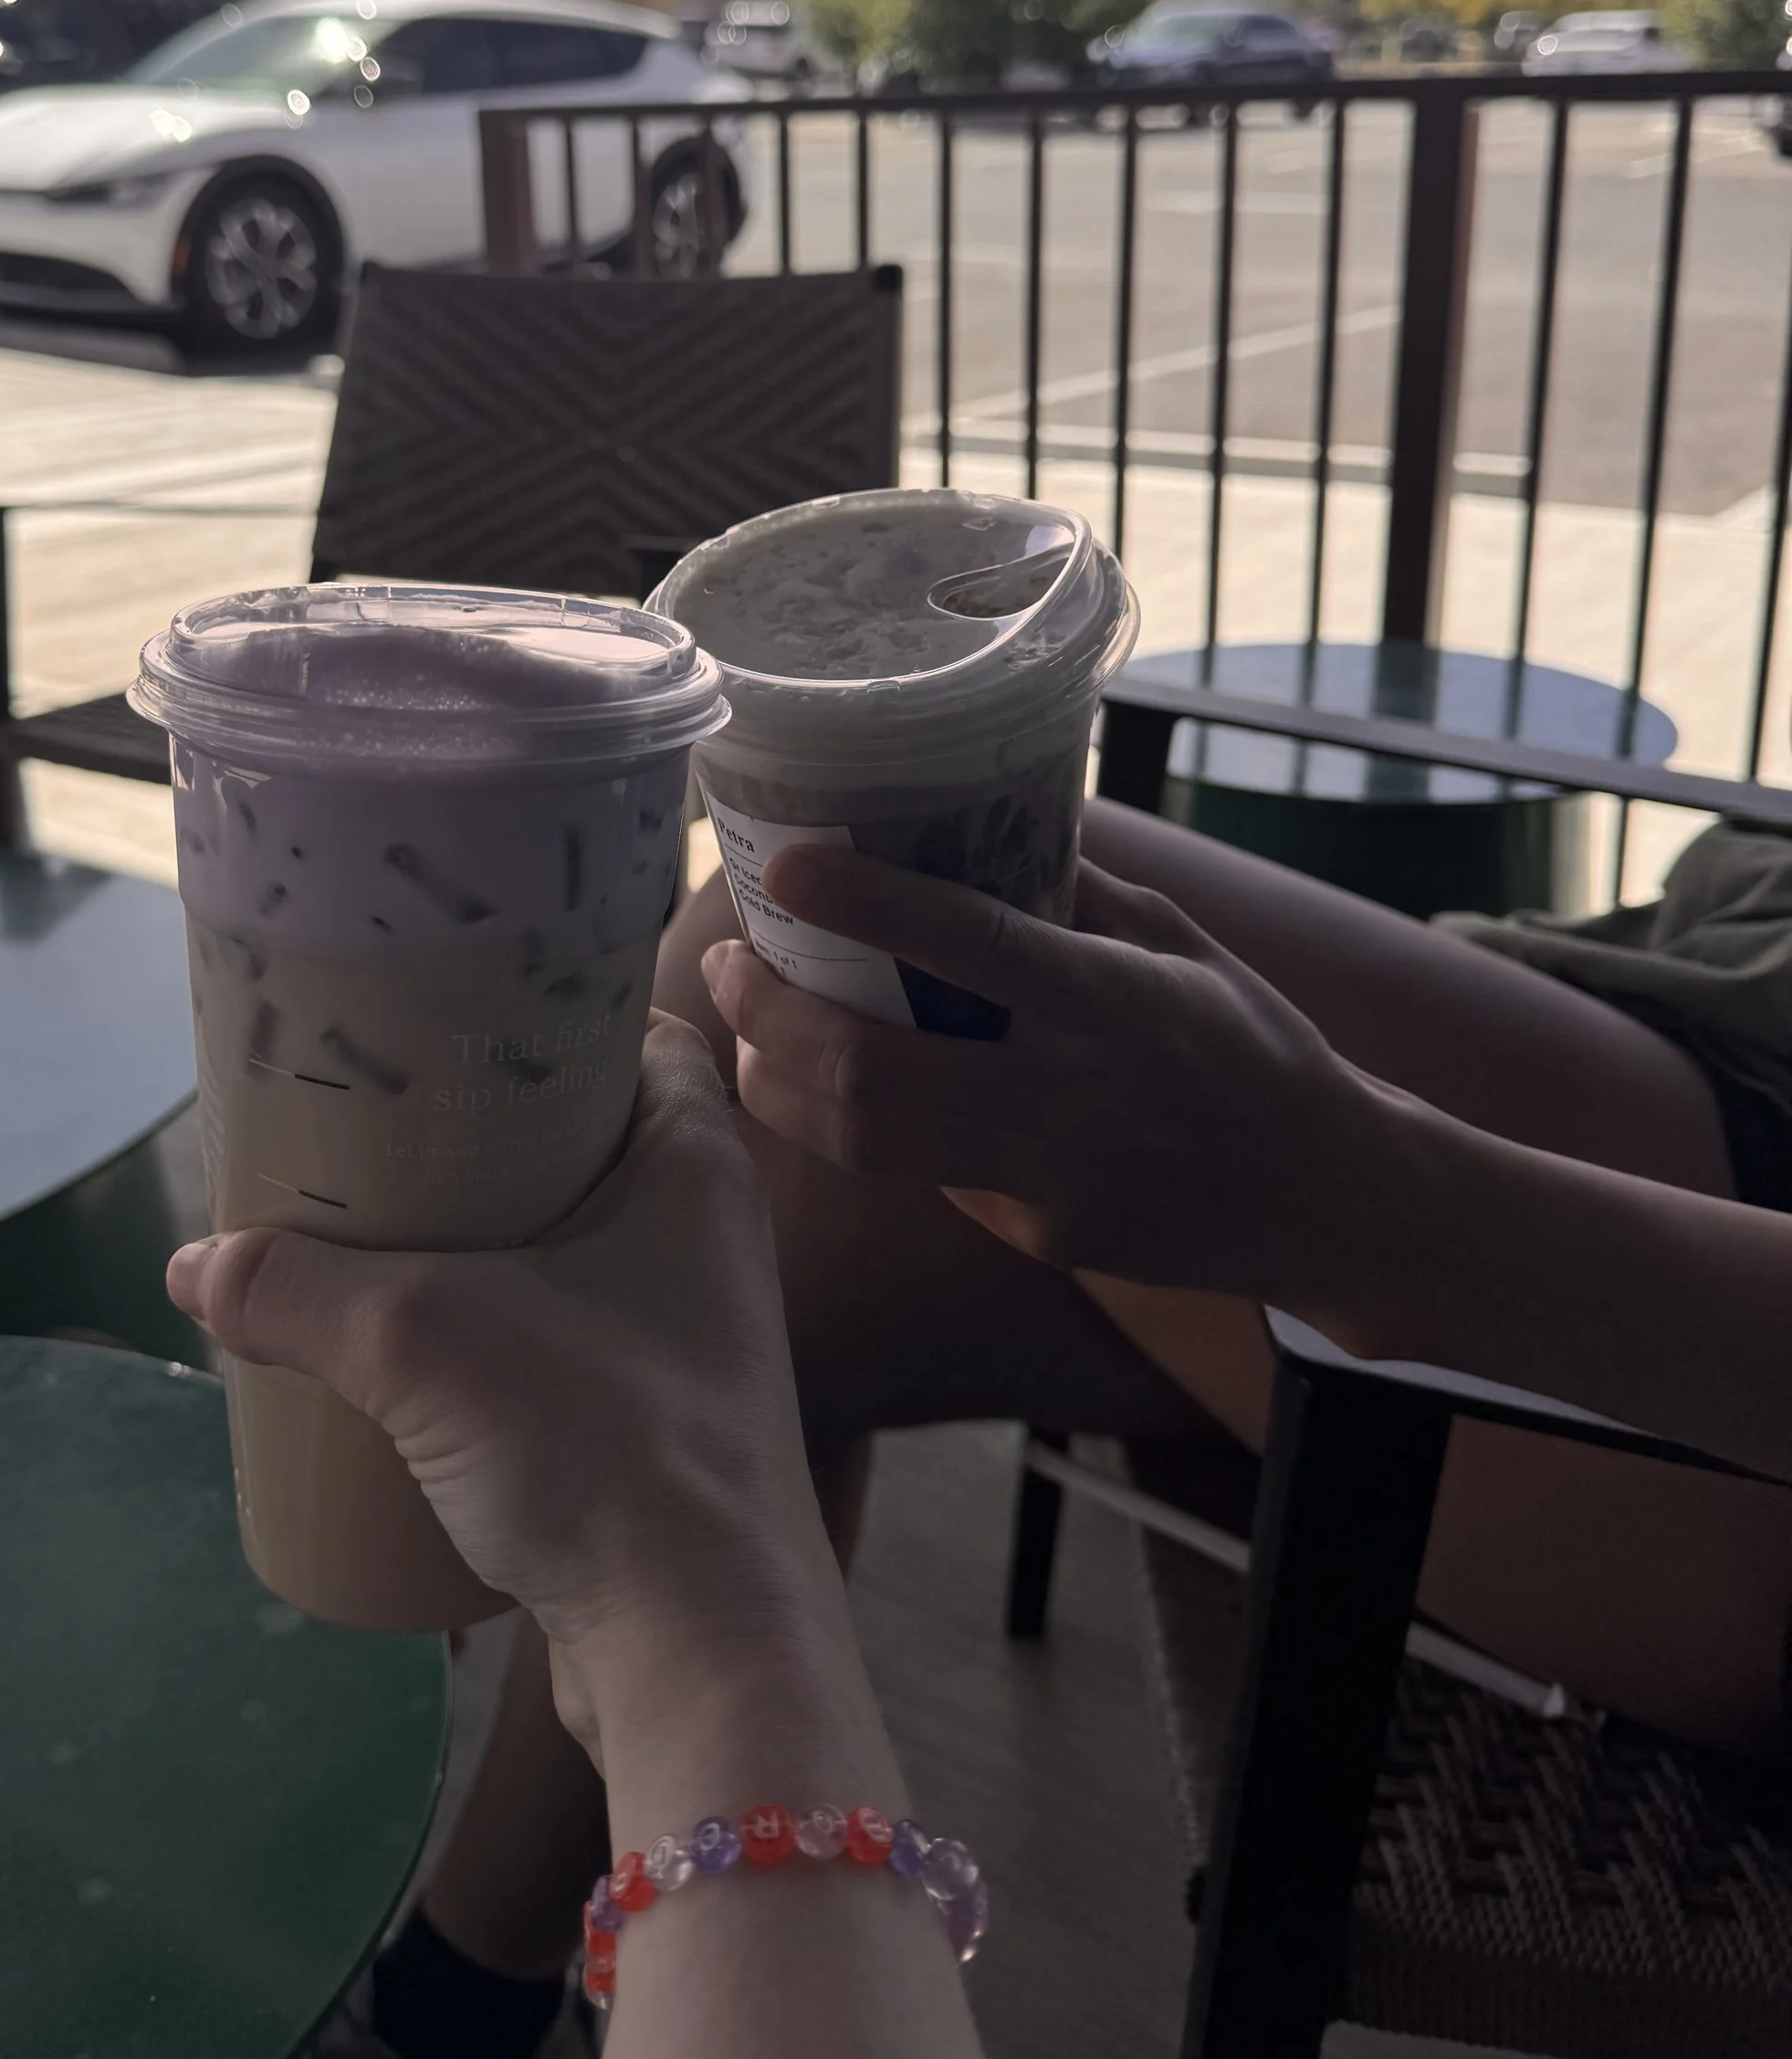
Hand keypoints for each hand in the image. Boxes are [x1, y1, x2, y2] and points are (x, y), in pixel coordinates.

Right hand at [166, 1019, 843, 1758]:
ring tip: (365, 1238)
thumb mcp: (421, 1340)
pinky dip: (487, 1341)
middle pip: (582, 1142)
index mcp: (694, 1163)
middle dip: (478, 1136)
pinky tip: (405, 1360)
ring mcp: (684, 1341)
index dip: (548, 1013)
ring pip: (564, 1254)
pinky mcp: (649, 1433)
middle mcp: (705, 1237)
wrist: (699, 1650)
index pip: (637, 1032)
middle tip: (369, 1125)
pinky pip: (556, 1349)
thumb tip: (194, 1266)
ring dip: (476, 1248)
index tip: (443, 1015)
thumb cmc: (600, 1442)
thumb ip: (298, 1291)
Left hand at [702, 847, 1380, 1310]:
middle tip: (728, 961)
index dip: (868, 906)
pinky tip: (859, 1078)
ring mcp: (1048, 1186)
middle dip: (773, 1020)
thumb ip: (1073, 893)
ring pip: (870, 1148)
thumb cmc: (1252, 1046)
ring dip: (785, 1081)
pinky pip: (925, 1176)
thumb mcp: (1178, 945)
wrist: (1329, 1200)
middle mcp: (1072, 1101)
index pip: (973, 948)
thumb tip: (965, 819)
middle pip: (875, 1080)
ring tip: (755, 1020)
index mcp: (1115, 1004)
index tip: (787, 866)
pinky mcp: (1034, 1240)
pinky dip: (872, 1123)